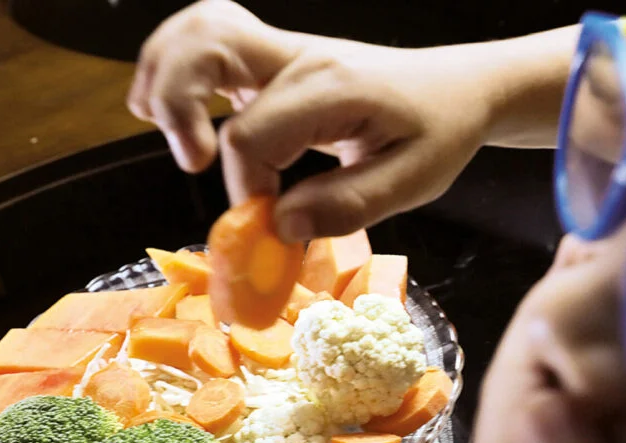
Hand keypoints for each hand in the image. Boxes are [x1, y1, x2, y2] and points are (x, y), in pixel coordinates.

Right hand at [127, 0, 494, 240]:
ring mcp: (284, 51)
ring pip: (198, 32)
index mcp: (332, 87)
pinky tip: (175, 112)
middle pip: (205, 51)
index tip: (268, 227)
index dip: (247, 192)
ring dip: (166, 77)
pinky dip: (177, 68)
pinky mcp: (274, 59)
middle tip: (195, 163)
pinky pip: (210, 41)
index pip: (253, 138)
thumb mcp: (413, 181)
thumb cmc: (440, 131)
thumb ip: (347, 206)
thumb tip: (280, 227)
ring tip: (172, 134)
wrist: (459, 89)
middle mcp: (299, 57)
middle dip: (179, 108)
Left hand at [443, 238, 625, 442]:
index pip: (518, 382)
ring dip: (553, 355)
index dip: (553, 315)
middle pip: (511, 386)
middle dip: (551, 321)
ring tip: (595, 288)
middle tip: (596, 246)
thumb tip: (546, 397)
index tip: (595, 250)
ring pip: (517, 410)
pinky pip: (527, 442)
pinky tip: (589, 379)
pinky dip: (556, 397)